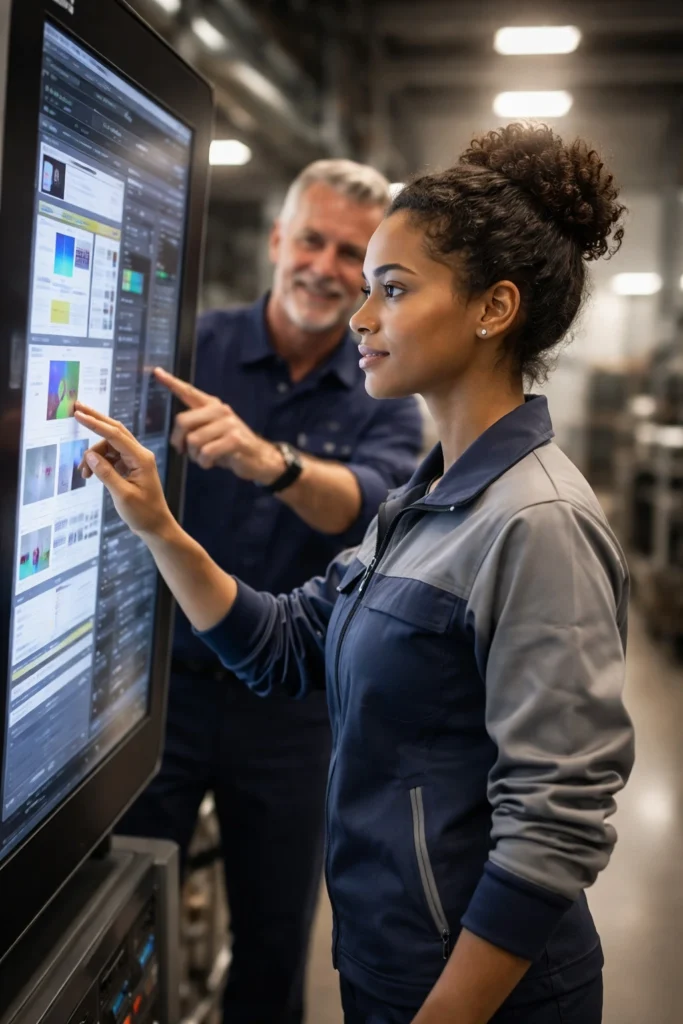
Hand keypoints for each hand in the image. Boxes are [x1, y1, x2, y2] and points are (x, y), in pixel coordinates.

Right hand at [74, 402, 174, 538]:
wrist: (156, 526)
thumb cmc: (143, 513)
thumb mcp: (122, 494)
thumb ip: (105, 473)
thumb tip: (89, 455)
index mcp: (141, 458)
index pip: (115, 435)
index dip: (95, 423)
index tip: (78, 414)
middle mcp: (139, 454)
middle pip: (115, 430)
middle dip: (95, 420)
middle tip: (76, 408)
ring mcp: (135, 460)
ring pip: (109, 446)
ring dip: (93, 455)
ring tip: (84, 473)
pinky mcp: (130, 466)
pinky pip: (111, 456)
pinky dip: (98, 462)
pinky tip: (90, 473)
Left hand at [155, 367, 285, 482]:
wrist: (260, 458)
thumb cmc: (231, 447)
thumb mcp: (212, 433)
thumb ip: (196, 428)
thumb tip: (176, 439)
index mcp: (212, 405)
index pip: (189, 391)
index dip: (172, 382)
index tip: (156, 372)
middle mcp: (219, 410)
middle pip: (183, 421)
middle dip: (178, 440)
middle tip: (183, 451)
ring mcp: (228, 424)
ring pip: (194, 440)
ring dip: (194, 456)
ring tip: (204, 458)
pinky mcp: (235, 439)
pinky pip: (206, 452)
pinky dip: (205, 462)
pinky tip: (212, 463)